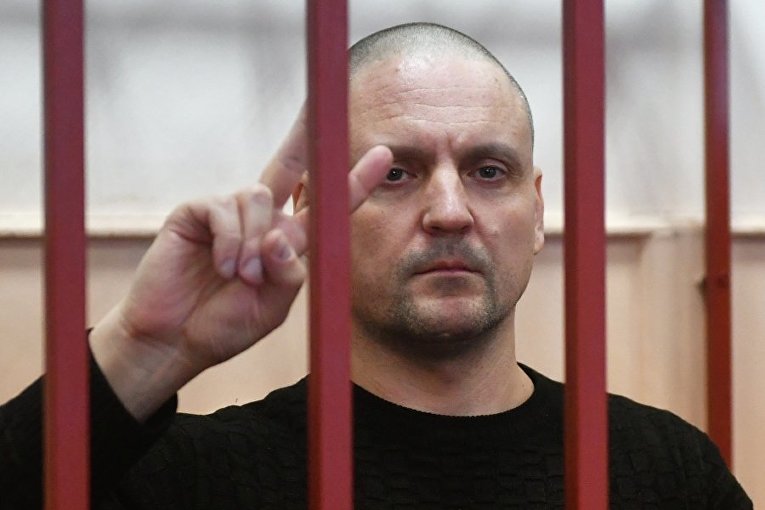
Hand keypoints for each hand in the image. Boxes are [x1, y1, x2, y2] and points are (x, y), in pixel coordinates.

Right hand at [90, 111, 392, 419]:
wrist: (173, 340)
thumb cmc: (223, 325)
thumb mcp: (272, 307)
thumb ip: (289, 273)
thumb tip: (280, 234)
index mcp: (286, 241)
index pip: (323, 207)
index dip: (353, 182)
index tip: (384, 156)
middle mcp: (261, 220)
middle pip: (287, 167)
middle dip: (303, 137)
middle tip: (318, 108)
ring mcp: (228, 213)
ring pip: (258, 197)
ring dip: (253, 240)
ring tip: (239, 276)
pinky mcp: (196, 212)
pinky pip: (223, 208)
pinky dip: (228, 240)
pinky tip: (220, 266)